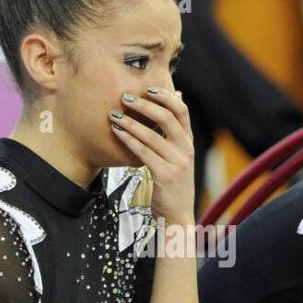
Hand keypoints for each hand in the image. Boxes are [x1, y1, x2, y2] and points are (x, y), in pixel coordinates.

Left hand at [109, 87, 194, 225]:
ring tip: (114, 115)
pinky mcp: (165, 175)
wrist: (177, 214)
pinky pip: (143, 153)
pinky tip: (116, 132)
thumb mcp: (175, 158)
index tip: (148, 87)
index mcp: (189, 142)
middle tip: (125, 97)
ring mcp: (177, 163)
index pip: (182, 110)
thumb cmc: (171, 184)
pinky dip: (128, 140)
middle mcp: (186, 149)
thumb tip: (159, 111)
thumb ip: (169, 137)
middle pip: (167, 118)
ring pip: (152, 135)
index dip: (166, 96)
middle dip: (144, 105)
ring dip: (130, 122)